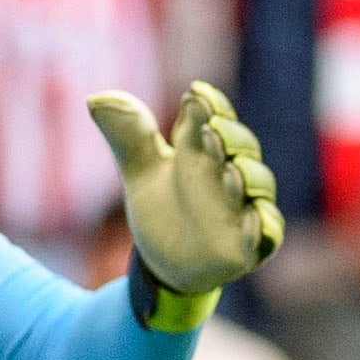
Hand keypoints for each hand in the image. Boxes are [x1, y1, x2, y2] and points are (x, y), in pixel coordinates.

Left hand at [85, 80, 283, 308]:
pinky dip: (261, 225)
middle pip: (240, 147)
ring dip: (247, 176)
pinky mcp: (248, 245)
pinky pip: (264, 233)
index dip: (209, 106)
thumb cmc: (161, 210)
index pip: (212, 118)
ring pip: (257, 185)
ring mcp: (242, 208)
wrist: (164, 265)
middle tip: (212, 129)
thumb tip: (94, 99)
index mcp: (203, 151)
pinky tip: (253, 219)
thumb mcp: (140, 172)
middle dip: (229, 137)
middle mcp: (228, 173)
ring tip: (232, 170)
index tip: (194, 94)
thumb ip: (127, 136)